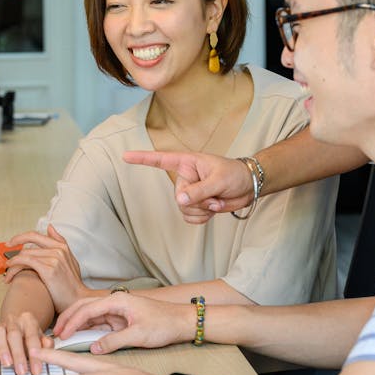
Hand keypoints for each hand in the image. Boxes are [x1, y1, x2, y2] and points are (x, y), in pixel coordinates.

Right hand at [0, 309, 49, 374]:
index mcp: (28, 321)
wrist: (16, 324)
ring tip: (6, 364)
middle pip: (15, 336)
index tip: (37, 370)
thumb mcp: (40, 338)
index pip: (33, 337)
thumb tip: (48, 347)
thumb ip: (45, 343)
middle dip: (19, 355)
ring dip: (3, 350)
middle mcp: (13, 321)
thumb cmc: (29, 336)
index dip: (35, 354)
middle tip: (22, 372)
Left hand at [4, 226, 93, 312]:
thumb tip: (50, 227)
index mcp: (62, 246)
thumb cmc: (72, 285)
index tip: (12, 242)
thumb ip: (60, 243)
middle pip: (29, 242)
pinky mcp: (49, 269)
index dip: (21, 237)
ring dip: (12, 263)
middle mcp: (58, 249)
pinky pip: (26, 262)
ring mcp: (54, 258)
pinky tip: (9, 275)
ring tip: (7, 272)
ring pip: (25, 254)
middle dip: (15, 243)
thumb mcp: (70, 260)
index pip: (36, 235)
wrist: (78, 300)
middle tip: (6, 251)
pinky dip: (14, 267)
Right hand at [53, 293, 195, 351]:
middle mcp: (115, 303)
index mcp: (118, 301)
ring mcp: (117, 312)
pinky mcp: (120, 321)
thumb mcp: (139, 335)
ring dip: (76, 324)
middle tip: (54, 333)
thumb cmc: (164, 324)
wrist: (182, 322)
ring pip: (90, 315)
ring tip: (62, 337)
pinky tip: (78, 338)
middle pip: (85, 307)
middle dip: (68, 318)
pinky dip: (87, 330)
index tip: (61, 334)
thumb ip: (115, 341)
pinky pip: (99, 324)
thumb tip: (95, 349)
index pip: (88, 308)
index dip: (72, 321)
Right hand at [123, 150, 253, 220]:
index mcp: (188, 163)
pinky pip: (191, 218)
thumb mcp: (218, 180)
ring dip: (202, 210)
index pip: (161, 160)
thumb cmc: (235, 175)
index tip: (125, 156)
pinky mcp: (196, 206)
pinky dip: (203, 217)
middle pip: (179, 196)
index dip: (142, 159)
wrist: (248, 186)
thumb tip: (179, 201)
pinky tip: (213, 208)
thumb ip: (198, 191)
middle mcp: (185, 178)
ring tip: (216, 200)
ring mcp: (190, 193)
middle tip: (215, 195)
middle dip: (198, 201)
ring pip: (184, 210)